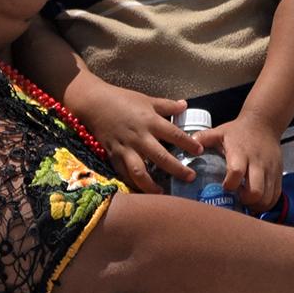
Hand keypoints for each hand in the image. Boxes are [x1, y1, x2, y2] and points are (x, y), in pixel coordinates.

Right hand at [71, 82, 194, 192]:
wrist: (93, 103)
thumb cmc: (121, 99)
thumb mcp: (146, 99)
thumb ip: (167, 105)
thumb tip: (186, 105)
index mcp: (150, 121)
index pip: (174, 134)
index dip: (188, 143)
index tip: (200, 151)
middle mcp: (139, 137)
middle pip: (161, 157)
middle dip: (177, 169)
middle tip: (190, 177)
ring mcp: (125, 148)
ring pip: (139, 171)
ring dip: (151, 185)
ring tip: (162, 193)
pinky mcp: (113, 155)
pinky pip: (123, 173)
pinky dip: (132, 183)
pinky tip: (140, 191)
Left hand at [201, 115, 282, 210]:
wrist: (264, 124)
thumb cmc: (239, 131)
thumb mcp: (219, 132)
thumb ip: (203, 138)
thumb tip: (187, 146)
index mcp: (240, 153)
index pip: (236, 172)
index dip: (229, 184)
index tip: (224, 187)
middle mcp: (258, 163)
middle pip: (256, 191)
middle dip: (245, 201)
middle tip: (237, 199)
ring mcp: (270, 171)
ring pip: (268, 197)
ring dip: (256, 205)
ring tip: (246, 202)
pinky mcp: (278, 175)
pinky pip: (276, 196)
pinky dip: (266, 203)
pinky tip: (256, 201)